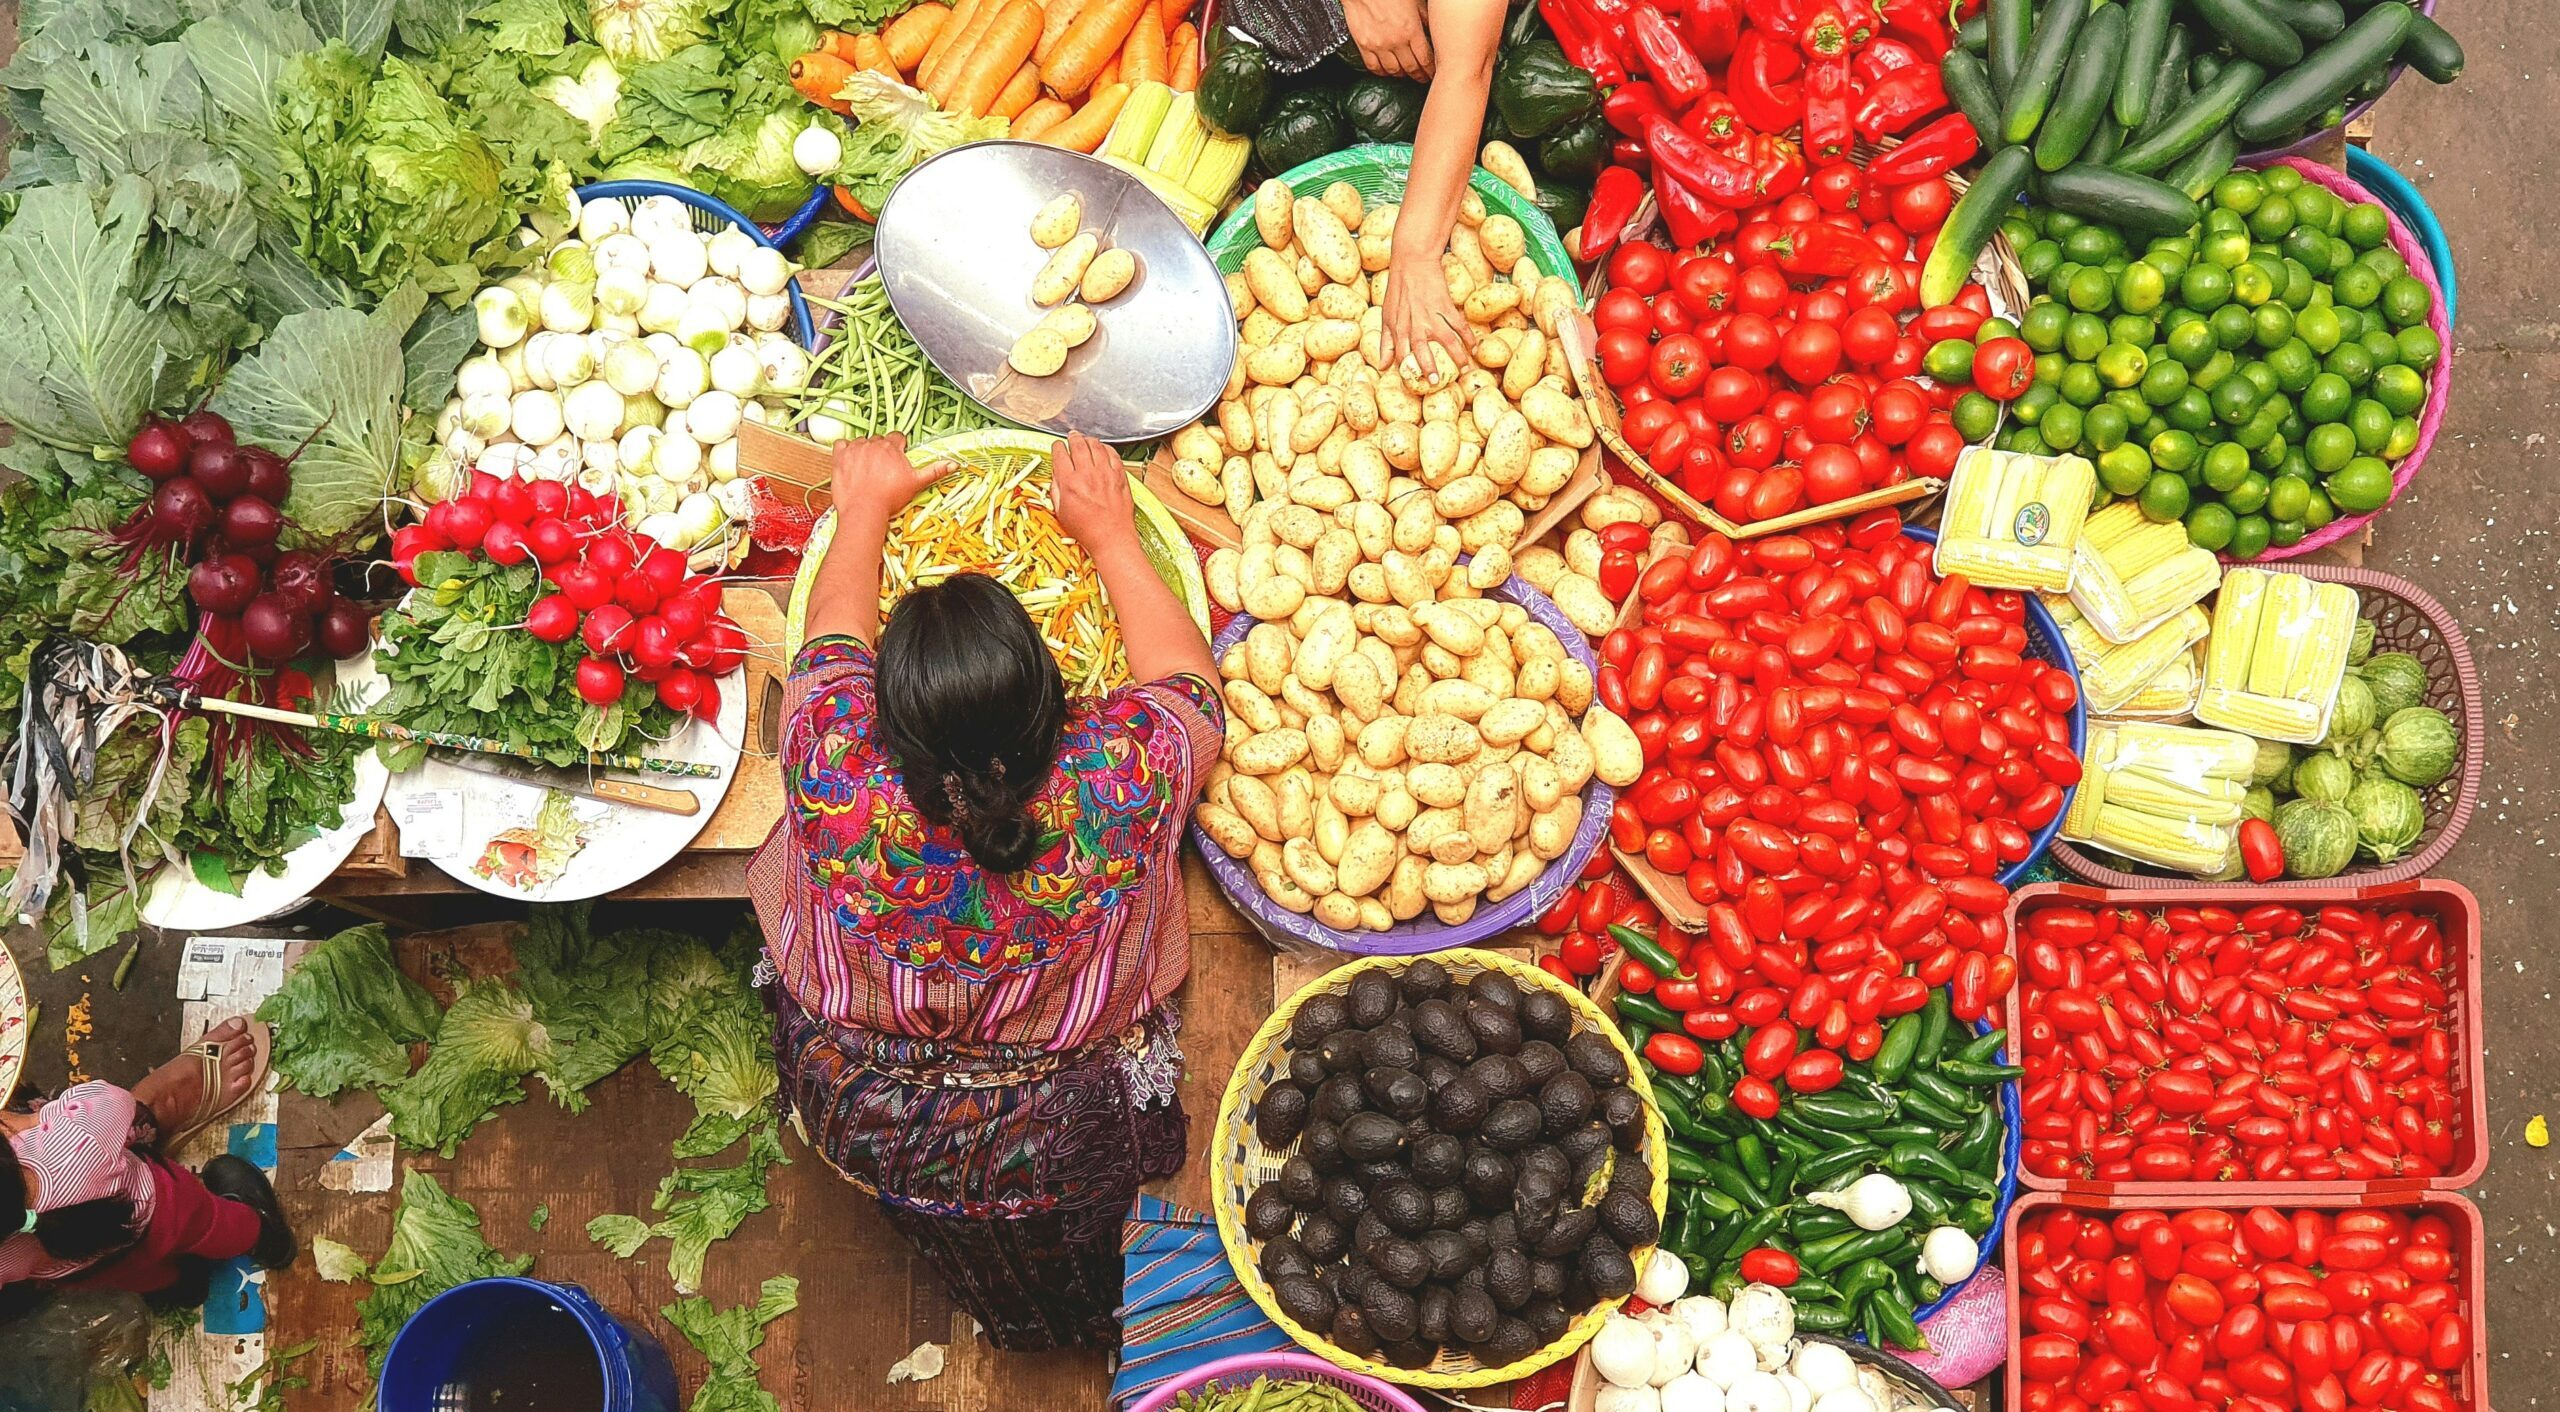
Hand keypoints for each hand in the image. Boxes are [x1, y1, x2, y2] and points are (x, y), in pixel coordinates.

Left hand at [831, 434, 949, 523]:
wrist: (864, 509)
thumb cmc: (890, 497)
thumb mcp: (916, 483)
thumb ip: (934, 470)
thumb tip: (954, 463)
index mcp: (892, 447)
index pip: (897, 437)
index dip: (898, 447)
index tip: (897, 459)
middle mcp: (873, 443)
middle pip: (879, 440)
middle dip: (881, 451)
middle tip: (882, 468)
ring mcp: (855, 449)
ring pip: (861, 442)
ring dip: (864, 451)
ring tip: (866, 468)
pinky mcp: (839, 456)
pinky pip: (841, 444)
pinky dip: (845, 450)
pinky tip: (849, 461)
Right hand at [1049, 433, 1136, 548]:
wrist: (1111, 538)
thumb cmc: (1087, 530)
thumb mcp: (1061, 512)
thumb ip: (1057, 490)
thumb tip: (1056, 476)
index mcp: (1069, 483)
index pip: (1060, 455)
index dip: (1057, 448)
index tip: (1057, 447)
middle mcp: (1087, 474)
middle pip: (1078, 445)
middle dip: (1073, 438)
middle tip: (1072, 436)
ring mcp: (1105, 474)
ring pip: (1096, 446)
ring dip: (1089, 440)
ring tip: (1086, 440)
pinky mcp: (1120, 476)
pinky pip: (1113, 454)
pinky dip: (1106, 448)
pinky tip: (1103, 449)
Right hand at [1344, 0, 1433, 77]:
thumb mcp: (1415, 1)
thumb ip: (1425, 18)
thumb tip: (1434, 31)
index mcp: (1411, 30)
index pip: (1425, 59)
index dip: (1431, 70)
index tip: (1433, 73)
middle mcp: (1396, 41)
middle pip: (1411, 68)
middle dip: (1419, 75)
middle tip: (1422, 78)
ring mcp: (1379, 45)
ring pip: (1393, 70)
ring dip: (1401, 74)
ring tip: (1406, 73)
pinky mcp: (1364, 45)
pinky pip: (1373, 67)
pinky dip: (1381, 72)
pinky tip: (1386, 70)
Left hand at [1380, 247, 1474, 377]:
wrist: (1412, 262)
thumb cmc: (1398, 290)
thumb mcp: (1387, 317)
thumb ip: (1386, 343)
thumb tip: (1382, 367)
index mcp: (1399, 328)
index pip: (1402, 355)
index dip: (1408, 370)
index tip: (1416, 384)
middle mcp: (1415, 324)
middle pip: (1423, 351)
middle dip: (1429, 367)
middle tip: (1436, 382)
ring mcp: (1432, 315)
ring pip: (1448, 340)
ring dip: (1458, 356)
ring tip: (1465, 370)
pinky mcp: (1446, 306)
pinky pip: (1460, 325)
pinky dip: (1469, 337)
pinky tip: (1474, 347)